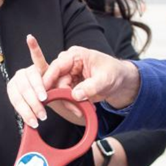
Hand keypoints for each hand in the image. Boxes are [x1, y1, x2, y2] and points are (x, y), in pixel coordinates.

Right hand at [7, 45, 139, 126]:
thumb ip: (90, 87)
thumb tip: (76, 95)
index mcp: (75, 56)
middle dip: (62, 97)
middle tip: (75, 108)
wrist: (120, 81)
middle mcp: (68, 65)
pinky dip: (73, 104)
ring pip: (59, 92)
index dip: (48, 80)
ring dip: (69, 103)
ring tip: (82, 109)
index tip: (44, 94)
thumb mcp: (105, 79)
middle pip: (55, 81)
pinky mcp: (70, 85)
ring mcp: (68, 75)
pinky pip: (65, 97)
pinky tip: (83, 108)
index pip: (56, 67)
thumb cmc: (114, 73)